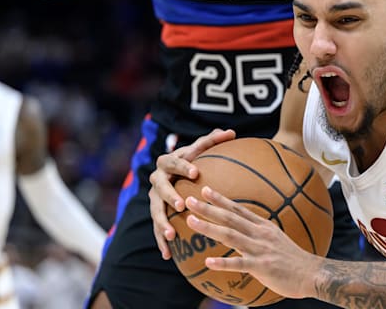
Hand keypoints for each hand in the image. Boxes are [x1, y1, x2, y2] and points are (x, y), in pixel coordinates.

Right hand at [147, 128, 235, 258]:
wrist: (176, 174)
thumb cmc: (194, 160)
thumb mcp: (202, 150)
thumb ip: (213, 141)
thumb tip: (231, 132)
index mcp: (168, 162)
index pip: (174, 161)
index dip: (183, 166)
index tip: (195, 172)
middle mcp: (158, 180)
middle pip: (160, 187)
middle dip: (169, 196)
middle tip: (180, 204)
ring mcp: (154, 198)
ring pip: (155, 210)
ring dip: (162, 223)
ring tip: (172, 234)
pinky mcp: (156, 214)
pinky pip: (156, 228)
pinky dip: (161, 241)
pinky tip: (168, 254)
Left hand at [186, 187, 319, 299]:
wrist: (312, 273)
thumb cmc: (293, 259)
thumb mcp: (276, 239)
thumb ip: (257, 234)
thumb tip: (240, 231)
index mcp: (263, 226)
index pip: (238, 209)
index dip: (221, 199)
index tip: (205, 190)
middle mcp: (260, 234)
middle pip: (230, 217)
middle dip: (208, 208)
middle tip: (189, 199)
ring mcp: (261, 249)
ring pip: (230, 235)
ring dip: (209, 227)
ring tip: (190, 221)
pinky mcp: (262, 266)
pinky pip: (239, 264)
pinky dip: (223, 263)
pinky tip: (208, 263)